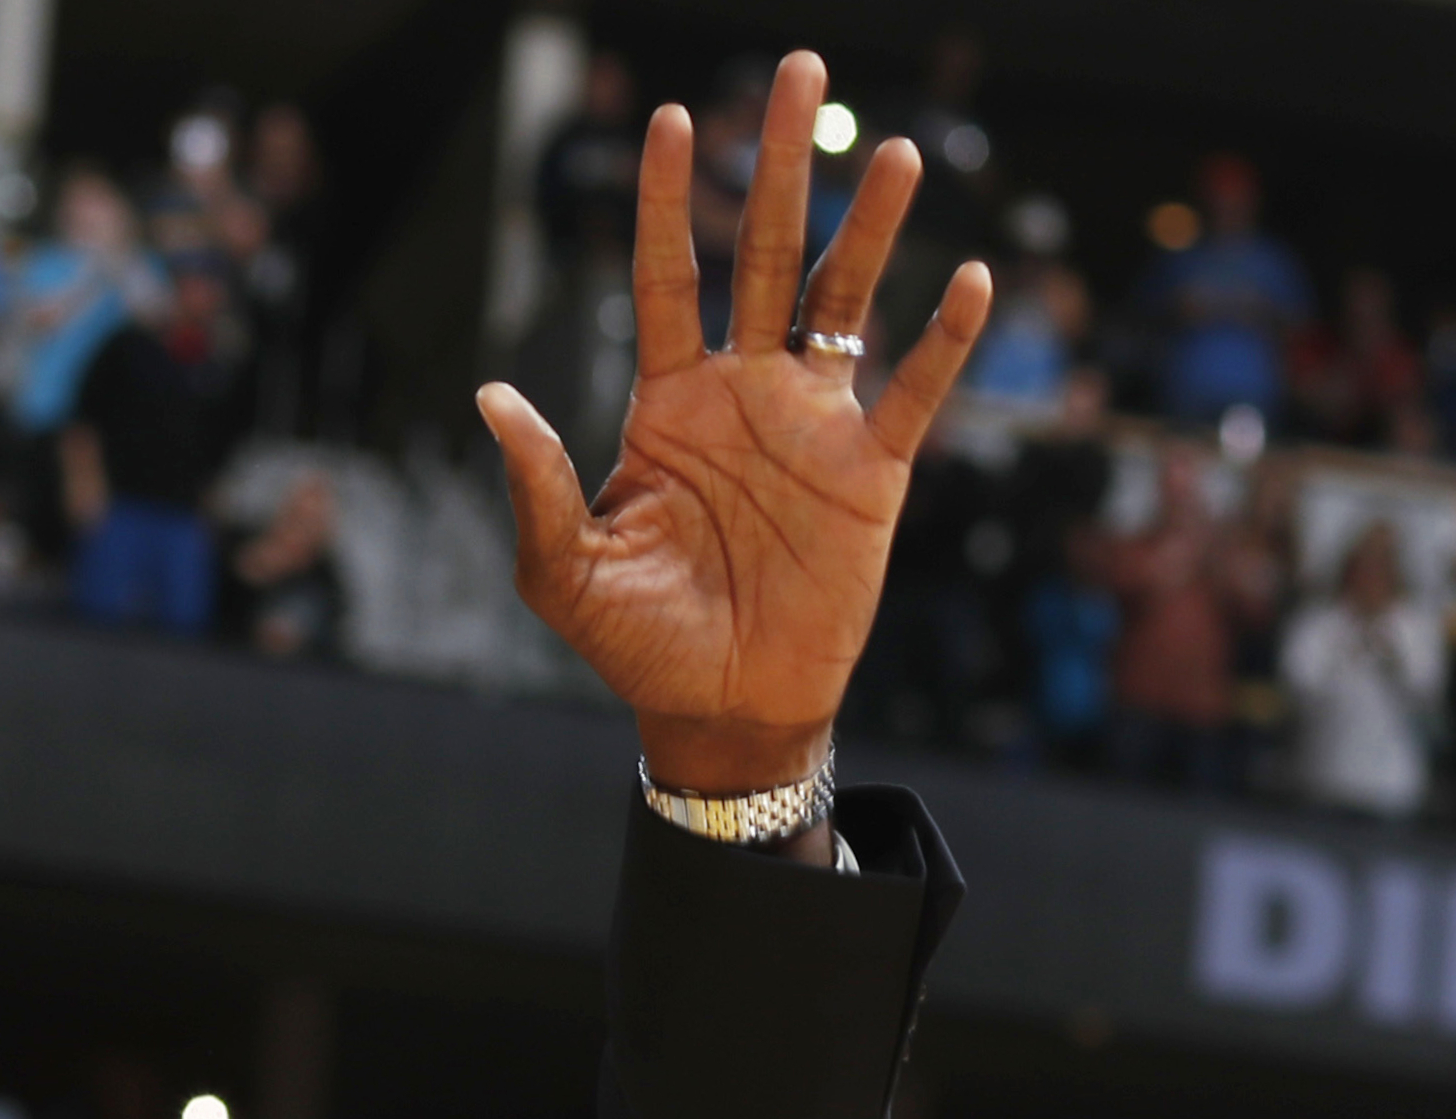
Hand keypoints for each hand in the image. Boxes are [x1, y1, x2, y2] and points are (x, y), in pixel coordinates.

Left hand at [478, 52, 987, 795]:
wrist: (722, 709)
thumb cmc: (637, 644)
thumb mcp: (563, 570)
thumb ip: (533, 484)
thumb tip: (489, 395)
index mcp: (668, 403)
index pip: (663, 277)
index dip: (662, 201)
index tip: (668, 119)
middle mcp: (745, 394)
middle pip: (763, 255)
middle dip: (779, 167)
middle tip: (798, 72)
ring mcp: (813, 426)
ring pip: (844, 302)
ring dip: (870, 229)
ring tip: (894, 150)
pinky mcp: (873, 475)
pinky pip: (913, 395)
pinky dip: (942, 343)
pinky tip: (966, 279)